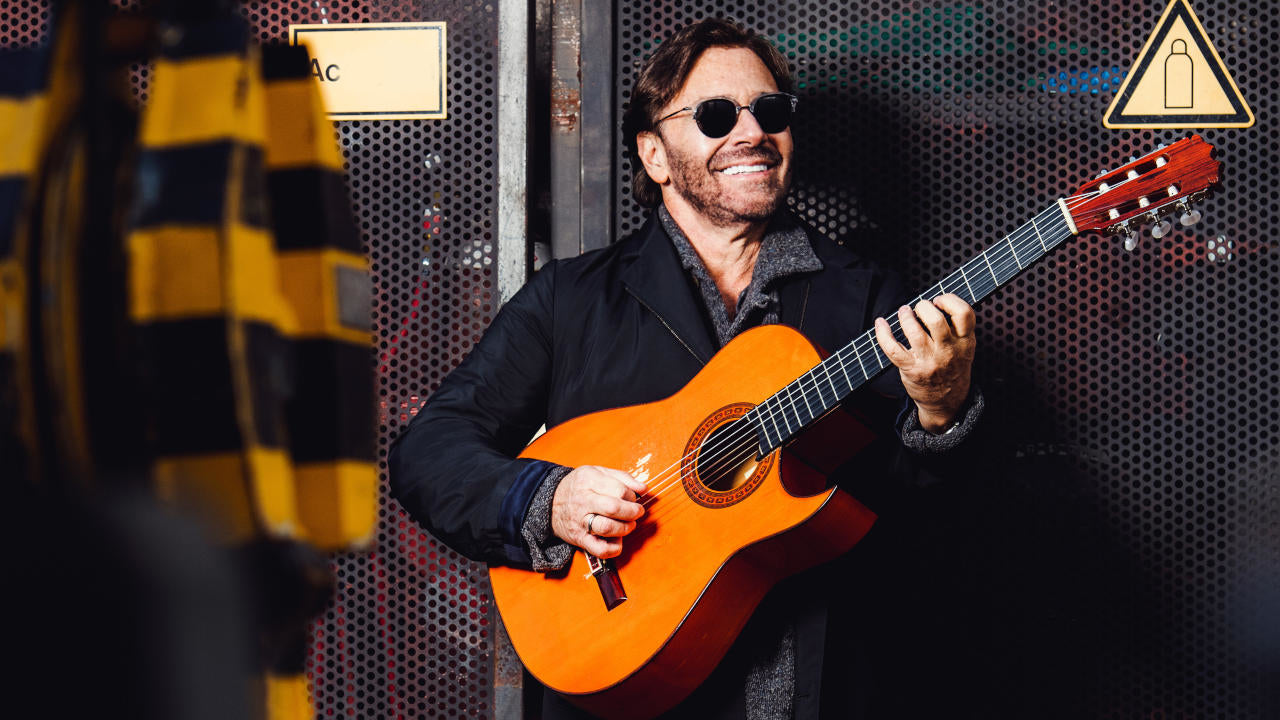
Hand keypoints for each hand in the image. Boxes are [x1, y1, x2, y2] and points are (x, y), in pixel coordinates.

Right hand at [550, 465, 646, 558]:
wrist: (550, 502)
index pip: (619, 489)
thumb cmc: (579, 486)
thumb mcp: (597, 472)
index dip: (632, 495)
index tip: (632, 497)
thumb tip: (643, 488)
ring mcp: (580, 521)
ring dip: (625, 528)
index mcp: (588, 480)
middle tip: (637, 512)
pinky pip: (600, 549)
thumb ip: (622, 477)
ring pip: (607, 528)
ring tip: (629, 524)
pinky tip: (618, 540)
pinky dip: (614, 548)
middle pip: (614, 508)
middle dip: (633, 511)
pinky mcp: (580, 539)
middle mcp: (583, 501)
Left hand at [873, 294, 975, 432]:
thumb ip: (957, 328)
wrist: (946, 402)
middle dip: (923, 307)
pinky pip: (893, 348)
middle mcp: (948, 351)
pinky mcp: (911, 369)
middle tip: (919, 307)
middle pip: (936, 320)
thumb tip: (935, 301)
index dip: (950, 300)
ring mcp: (929, 361)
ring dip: (905, 316)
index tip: (939, 300)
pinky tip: (881, 323)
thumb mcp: (965, 348)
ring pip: (914, 332)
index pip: (964, 314)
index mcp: (965, 342)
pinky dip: (883, 333)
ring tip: (904, 312)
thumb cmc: (952, 369)